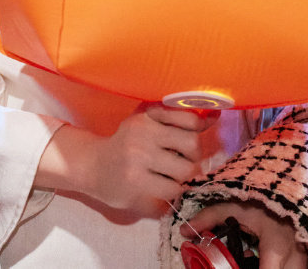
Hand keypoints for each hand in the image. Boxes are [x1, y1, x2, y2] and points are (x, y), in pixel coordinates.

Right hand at [37, 104, 218, 218]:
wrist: (93, 166)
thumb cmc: (126, 142)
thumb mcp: (148, 122)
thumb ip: (178, 118)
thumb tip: (214, 115)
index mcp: (148, 117)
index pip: (190, 119)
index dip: (199, 129)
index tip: (195, 135)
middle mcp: (143, 136)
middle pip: (192, 146)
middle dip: (193, 156)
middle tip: (182, 160)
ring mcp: (139, 162)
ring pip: (185, 172)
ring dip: (183, 177)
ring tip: (171, 175)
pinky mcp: (136, 186)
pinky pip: (172, 191)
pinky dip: (172, 191)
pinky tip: (161, 186)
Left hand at [182, 201, 307, 268]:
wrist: (286, 178)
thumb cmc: (259, 194)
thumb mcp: (233, 203)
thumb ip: (209, 217)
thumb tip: (184, 231)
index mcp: (275, 245)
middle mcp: (294, 253)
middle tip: (248, 264)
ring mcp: (305, 253)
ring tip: (257, 261)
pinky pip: (299, 266)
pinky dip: (285, 266)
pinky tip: (267, 260)